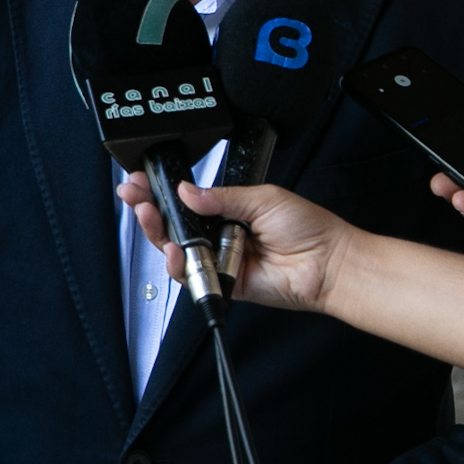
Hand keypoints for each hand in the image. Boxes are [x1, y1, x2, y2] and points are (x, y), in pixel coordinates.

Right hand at [115, 176, 351, 312]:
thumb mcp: (262, 198)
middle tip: (135, 195)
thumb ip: (220, 196)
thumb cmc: (309, 229)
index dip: (163, 190)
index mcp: (229, 208)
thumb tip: (187, 190)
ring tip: (150, 216)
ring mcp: (221, 259)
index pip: (187, 199)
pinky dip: (179, 264)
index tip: (144, 179)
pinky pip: (192, 276)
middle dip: (150, 208)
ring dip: (158, 232)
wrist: (329, 264)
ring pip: (177, 249)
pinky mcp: (224, 283)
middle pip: (175, 223)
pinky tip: (174, 250)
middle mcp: (222, 234)